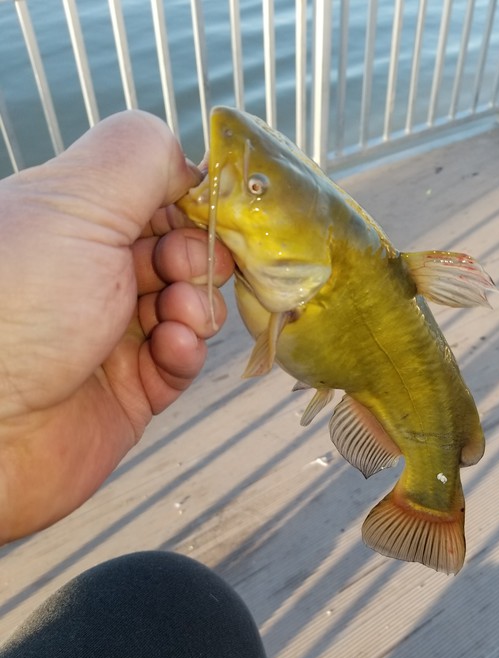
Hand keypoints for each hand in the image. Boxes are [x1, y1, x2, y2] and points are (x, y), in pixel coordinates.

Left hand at [0, 111, 233, 542]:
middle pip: (179, 252)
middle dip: (196, 257)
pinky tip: (172, 349)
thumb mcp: (76, 203)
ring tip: (176, 317)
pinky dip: (186, 351)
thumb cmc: (18, 305)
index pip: (153, 196)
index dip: (189, 201)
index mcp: (70, 221)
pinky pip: (181, 362)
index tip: (211, 215)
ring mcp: (112, 334)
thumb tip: (188, 161)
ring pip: (190, 307)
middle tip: (184, 270)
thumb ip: (140, 158)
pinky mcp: (133, 389)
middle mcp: (91, 274)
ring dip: (197, 306)